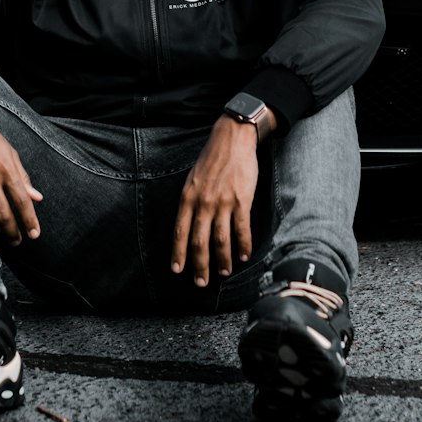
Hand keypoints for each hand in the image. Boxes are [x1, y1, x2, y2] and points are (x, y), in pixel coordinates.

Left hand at [171, 115, 261, 286]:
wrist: (232, 138)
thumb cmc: (211, 158)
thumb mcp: (192, 179)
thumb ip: (190, 201)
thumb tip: (188, 224)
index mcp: (188, 197)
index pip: (180, 231)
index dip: (178, 253)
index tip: (177, 270)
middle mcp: (203, 202)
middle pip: (199, 241)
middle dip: (199, 265)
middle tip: (201, 282)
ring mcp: (223, 202)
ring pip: (221, 240)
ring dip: (222, 260)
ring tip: (224, 273)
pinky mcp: (242, 200)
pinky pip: (242, 229)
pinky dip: (243, 245)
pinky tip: (244, 255)